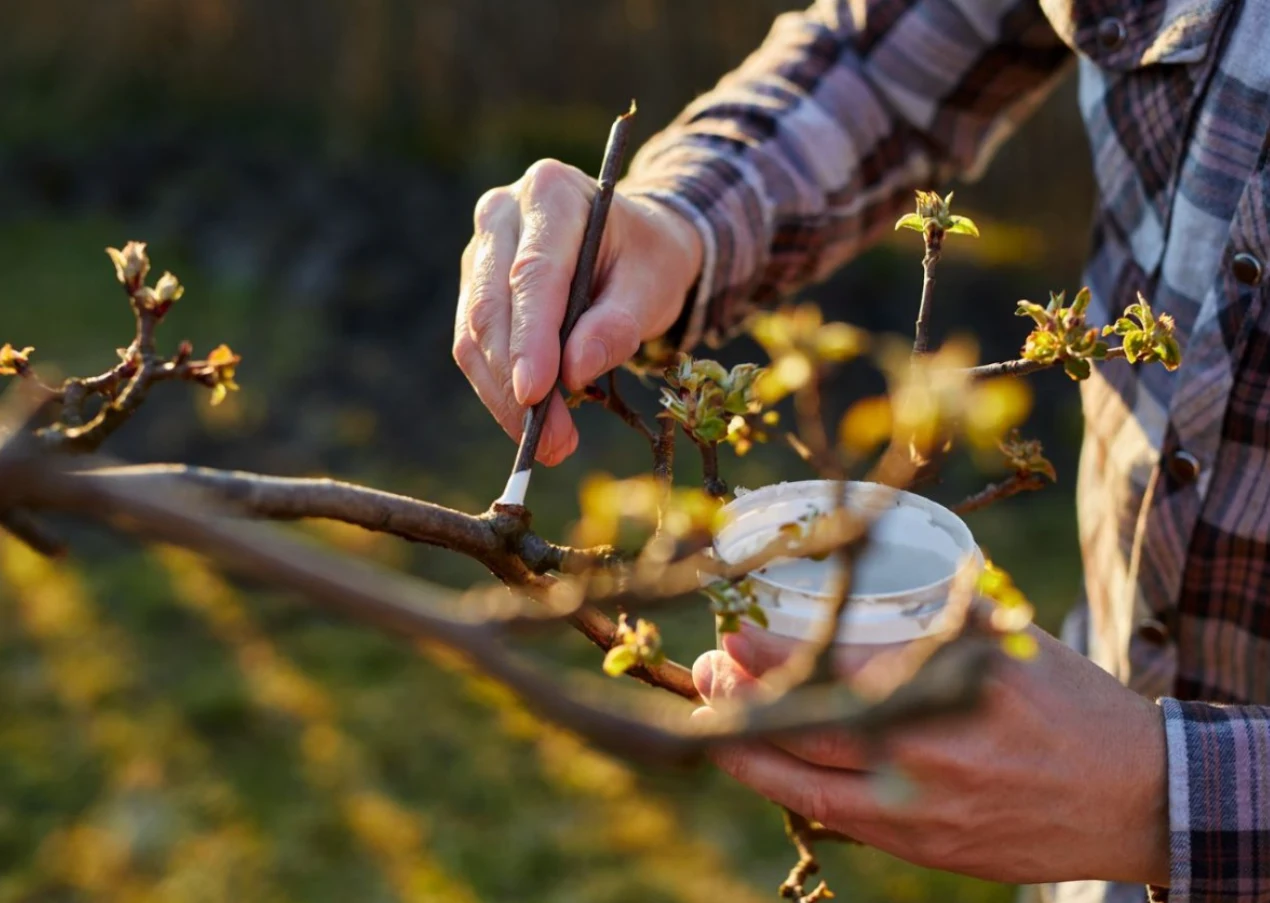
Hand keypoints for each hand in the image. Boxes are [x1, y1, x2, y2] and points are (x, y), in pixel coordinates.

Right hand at [453, 159, 702, 464]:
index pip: (531, 275)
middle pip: (492, 308)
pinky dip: (500, 392)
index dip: (530, 340)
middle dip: (517, 383)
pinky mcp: (474, 286)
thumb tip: (575, 372)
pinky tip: (531, 424)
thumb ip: (617, 324)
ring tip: (550, 445)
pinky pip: (475, 347)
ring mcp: (481, 250)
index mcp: (551, 194)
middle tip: (552, 444)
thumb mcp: (653, 285)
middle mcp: (502, 213)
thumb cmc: (646, 258)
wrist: (633, 242)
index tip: (535, 396)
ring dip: (505, 398)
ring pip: (474, 334)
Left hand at [691, 625, 1169, 886]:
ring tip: (708, 718)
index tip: (729, 628)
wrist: (1136, 800)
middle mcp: (931, 754)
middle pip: (808, 727)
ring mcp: (924, 812)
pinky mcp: (926, 849)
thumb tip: (879, 575)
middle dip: (741, 699)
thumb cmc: (1074, 707)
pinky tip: (760, 765)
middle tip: (703, 669)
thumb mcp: (1014, 644)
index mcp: (955, 688)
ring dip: (747, 751)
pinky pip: (838, 820)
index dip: (770, 651)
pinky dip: (790, 791)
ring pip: (807, 784)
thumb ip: (943, 617)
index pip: (839, 666)